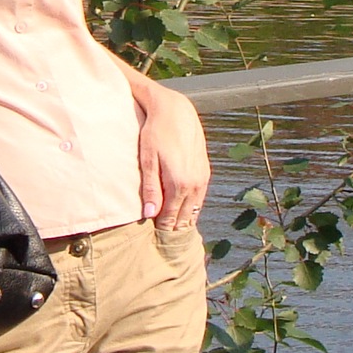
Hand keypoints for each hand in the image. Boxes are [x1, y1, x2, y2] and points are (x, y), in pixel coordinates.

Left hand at [134, 81, 209, 231]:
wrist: (176, 111)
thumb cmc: (156, 133)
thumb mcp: (147, 160)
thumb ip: (149, 189)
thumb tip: (149, 215)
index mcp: (179, 184)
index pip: (170, 218)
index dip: (161, 230)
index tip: (152, 238)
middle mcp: (194, 184)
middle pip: (184, 217)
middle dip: (173, 229)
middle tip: (161, 240)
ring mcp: (202, 178)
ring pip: (194, 210)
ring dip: (184, 220)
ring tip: (172, 230)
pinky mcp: (205, 172)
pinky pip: (200, 198)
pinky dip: (192, 208)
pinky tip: (184, 212)